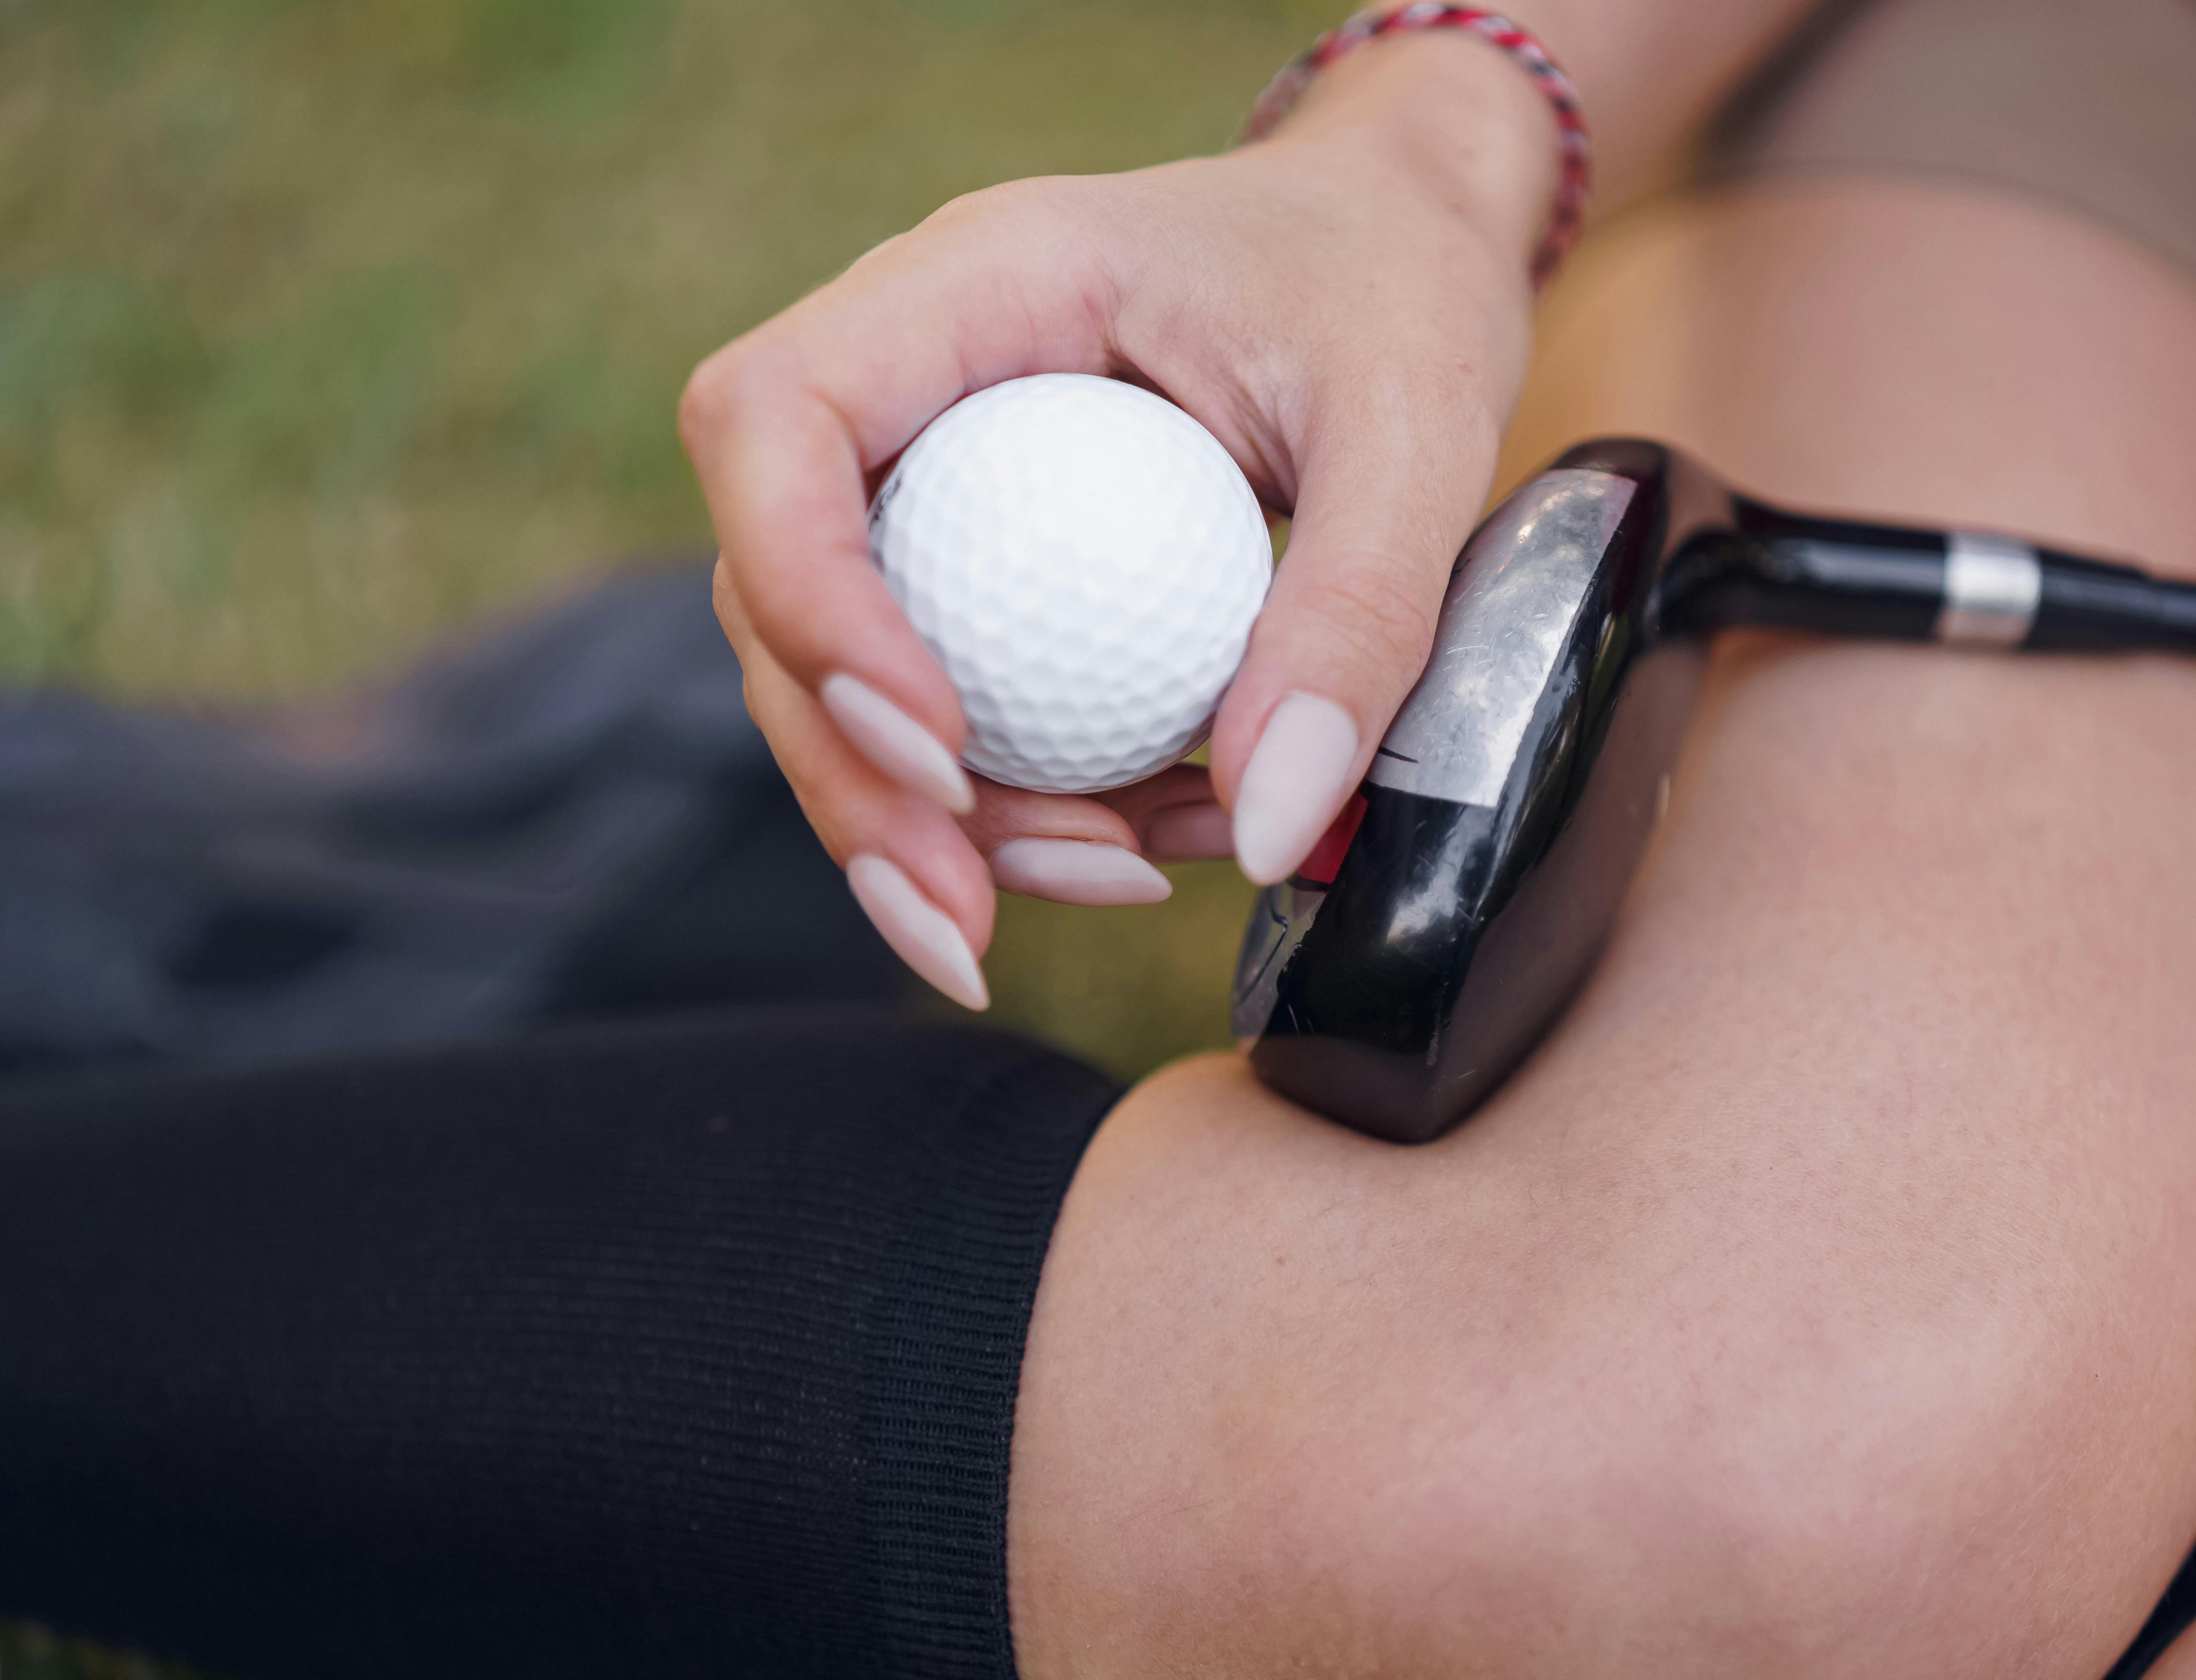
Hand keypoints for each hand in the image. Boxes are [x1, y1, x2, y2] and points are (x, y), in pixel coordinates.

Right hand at [680, 34, 1556, 1005]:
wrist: (1408, 238)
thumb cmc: (1402, 285)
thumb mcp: (1421, 427)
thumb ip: (1359, 613)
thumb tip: (1269, 828)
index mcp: (976, 282)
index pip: (774, 417)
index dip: (809, 593)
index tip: (938, 747)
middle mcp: (915, 379)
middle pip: (776, 589)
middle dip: (853, 779)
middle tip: (971, 925)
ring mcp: (933, 477)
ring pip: (844, 682)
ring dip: (945, 826)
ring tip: (1116, 880)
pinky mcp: (984, 563)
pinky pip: (959, 711)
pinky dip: (1035, 806)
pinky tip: (1155, 844)